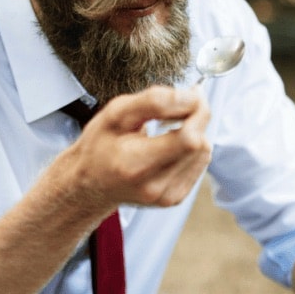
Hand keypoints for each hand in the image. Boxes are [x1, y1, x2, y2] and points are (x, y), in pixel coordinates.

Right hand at [63, 85, 211, 213]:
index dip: (196, 112)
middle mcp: (154, 186)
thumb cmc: (99, 145)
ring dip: (194, 133)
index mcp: (135, 164)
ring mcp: (167, 196)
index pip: (188, 139)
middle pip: (199, 145)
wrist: (91, 183)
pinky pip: (199, 164)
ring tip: (168, 130)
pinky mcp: (176, 198)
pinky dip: (191, 149)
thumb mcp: (116, 113)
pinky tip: (170, 146)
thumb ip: (154, 101)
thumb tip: (191, 96)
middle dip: (196, 119)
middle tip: (180, 107)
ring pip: (203, 153)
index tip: (192, 95)